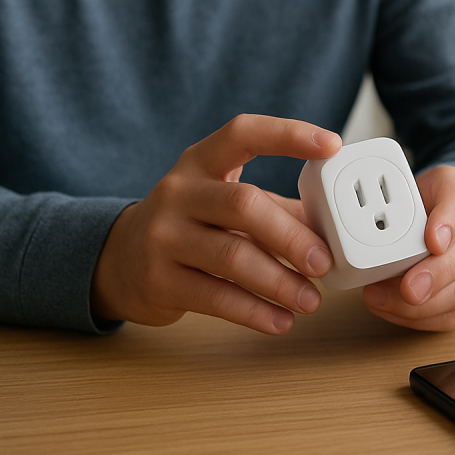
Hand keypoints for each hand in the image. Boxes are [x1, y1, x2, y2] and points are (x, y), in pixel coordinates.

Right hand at [91, 114, 341, 334]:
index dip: (288, 135)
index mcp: (202, 162)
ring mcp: (163, 237)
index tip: (331, 145)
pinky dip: (256, 312)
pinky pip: (216, 297)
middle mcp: (178, 192)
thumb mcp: (225, 202)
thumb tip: (336, 226)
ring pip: (232, 256)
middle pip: (244, 205)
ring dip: (280, 282)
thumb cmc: (191, 225)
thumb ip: (276, 207)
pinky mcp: (159, 281)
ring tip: (311, 300)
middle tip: (325, 262)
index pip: (244, 133)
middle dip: (291, 235)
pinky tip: (281, 321)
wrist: (118, 261)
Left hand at [360, 165, 454, 330]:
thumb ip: (390, 204)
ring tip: (385, 301)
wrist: (436, 219)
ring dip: (425, 304)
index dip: (448, 222)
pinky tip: (397, 312)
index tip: (433, 241)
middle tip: (409, 288)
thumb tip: (375, 236)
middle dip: (436, 275)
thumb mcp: (402, 188)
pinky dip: (423, 318)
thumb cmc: (418, 205)